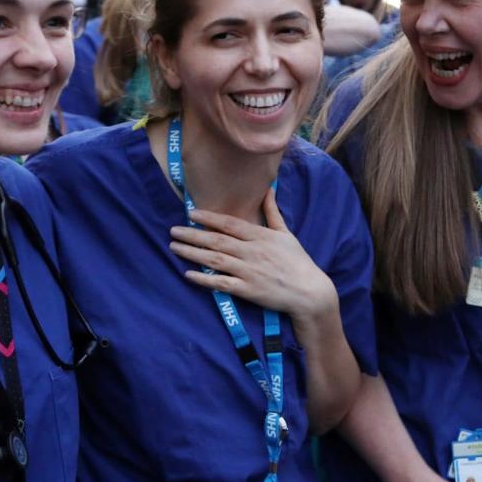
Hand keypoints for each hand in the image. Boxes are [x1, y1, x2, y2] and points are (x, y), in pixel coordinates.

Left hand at [168, 187, 337, 321]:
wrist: (309, 292)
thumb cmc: (297, 261)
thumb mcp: (286, 234)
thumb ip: (273, 212)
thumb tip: (268, 189)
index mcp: (261, 236)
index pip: (230, 224)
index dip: (209, 218)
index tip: (191, 213)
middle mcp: (252, 252)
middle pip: (217, 241)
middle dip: (192, 234)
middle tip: (173, 231)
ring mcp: (249, 272)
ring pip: (215, 260)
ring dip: (192, 253)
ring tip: (174, 247)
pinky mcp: (247, 291)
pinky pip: (221, 283)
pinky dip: (204, 279)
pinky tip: (188, 274)